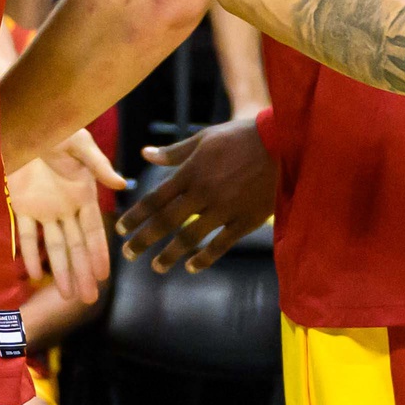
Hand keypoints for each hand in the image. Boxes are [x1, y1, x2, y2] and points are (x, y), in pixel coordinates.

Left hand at [9, 130, 127, 301]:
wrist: (20, 121)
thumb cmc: (53, 127)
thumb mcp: (79, 142)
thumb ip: (97, 165)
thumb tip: (121, 185)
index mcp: (84, 194)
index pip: (94, 231)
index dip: (99, 254)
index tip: (105, 276)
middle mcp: (66, 207)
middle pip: (76, 247)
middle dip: (83, 273)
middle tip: (90, 299)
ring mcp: (43, 209)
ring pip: (55, 247)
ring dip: (60, 271)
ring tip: (67, 296)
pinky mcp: (21, 205)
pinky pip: (27, 234)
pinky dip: (30, 254)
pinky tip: (34, 275)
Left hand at [116, 116, 275, 271]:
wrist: (282, 143)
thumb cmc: (241, 137)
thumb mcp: (205, 138)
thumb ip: (174, 152)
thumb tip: (145, 154)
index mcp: (191, 172)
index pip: (155, 199)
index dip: (136, 216)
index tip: (121, 229)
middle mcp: (203, 192)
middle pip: (167, 222)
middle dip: (144, 240)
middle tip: (128, 254)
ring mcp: (225, 208)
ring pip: (190, 237)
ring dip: (170, 254)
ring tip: (156, 267)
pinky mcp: (246, 220)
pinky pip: (221, 244)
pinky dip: (204, 258)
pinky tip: (191, 267)